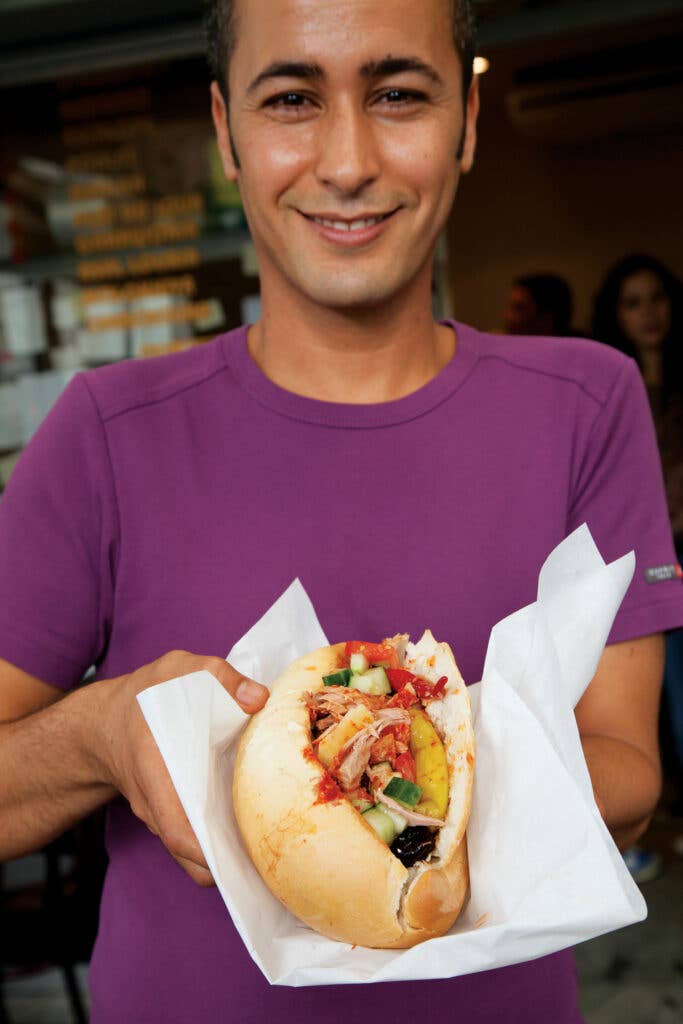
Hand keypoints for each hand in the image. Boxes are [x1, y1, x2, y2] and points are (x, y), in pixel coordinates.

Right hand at [93, 650, 267, 885]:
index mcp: (155, 772)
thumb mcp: (178, 670)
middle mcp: (156, 804)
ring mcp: (162, 814)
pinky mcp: (173, 812)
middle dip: (230, 861)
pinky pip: (196, 835)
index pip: (176, 830)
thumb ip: (218, 677)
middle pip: (191, 852)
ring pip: (195, 848)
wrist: (108, 719)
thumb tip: (258, 699)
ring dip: (228, 852)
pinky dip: (223, 838)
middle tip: (273, 855)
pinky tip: (256, 824)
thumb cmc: (145, 695)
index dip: (207, 852)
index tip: (242, 856)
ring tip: (273, 843)